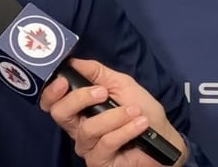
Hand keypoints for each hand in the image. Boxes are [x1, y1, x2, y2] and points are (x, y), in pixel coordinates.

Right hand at [39, 58, 185, 166]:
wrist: (166, 139)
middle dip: (78, 99)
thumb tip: (72, 61)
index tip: (63, 80)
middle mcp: (78, 128)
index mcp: (79, 108)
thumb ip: (96, 72)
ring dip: (113, 116)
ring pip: (87, 129)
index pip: (52, 101)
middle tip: (101, 92)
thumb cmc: (143, 111)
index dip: (51, 91)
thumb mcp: (121, 84)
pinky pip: (106, 143)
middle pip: (59, 114)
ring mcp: (88, 147)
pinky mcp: (100, 162)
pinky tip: (139, 124)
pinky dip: (125, 130)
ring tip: (134, 111)